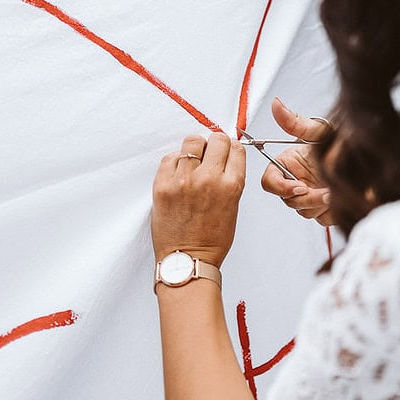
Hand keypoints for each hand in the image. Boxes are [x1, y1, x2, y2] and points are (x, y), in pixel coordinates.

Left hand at [152, 132, 245, 266]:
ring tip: (191, 163)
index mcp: (231, 186)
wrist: (187, 260)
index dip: (230, 148)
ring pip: (191, 141)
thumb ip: (230, 179)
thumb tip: (224, 156)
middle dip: (214, 144)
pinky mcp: (163, 184)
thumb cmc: (211, 239)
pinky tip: (178, 175)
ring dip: (194, 149)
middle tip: (208, 154)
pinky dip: (175, 162)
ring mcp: (184, 180)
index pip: (235, 147)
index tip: (225, 151)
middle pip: (216, 139)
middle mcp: (209, 179)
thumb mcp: (233, 207)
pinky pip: (170, 157)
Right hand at [260, 97, 334, 225]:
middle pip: (289, 201)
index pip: (269, 182)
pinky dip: (332, 211)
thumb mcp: (319, 130)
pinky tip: (343, 197)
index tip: (300, 186)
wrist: (366, 156)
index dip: (281, 187)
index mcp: (287, 164)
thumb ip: (296, 121)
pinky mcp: (324, 210)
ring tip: (337, 190)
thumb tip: (276, 103)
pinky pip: (322, 218)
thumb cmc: (341, 140)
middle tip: (326, 192)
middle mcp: (294, 182)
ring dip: (321, 204)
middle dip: (308, 198)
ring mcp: (308, 198)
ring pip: (305, 212)